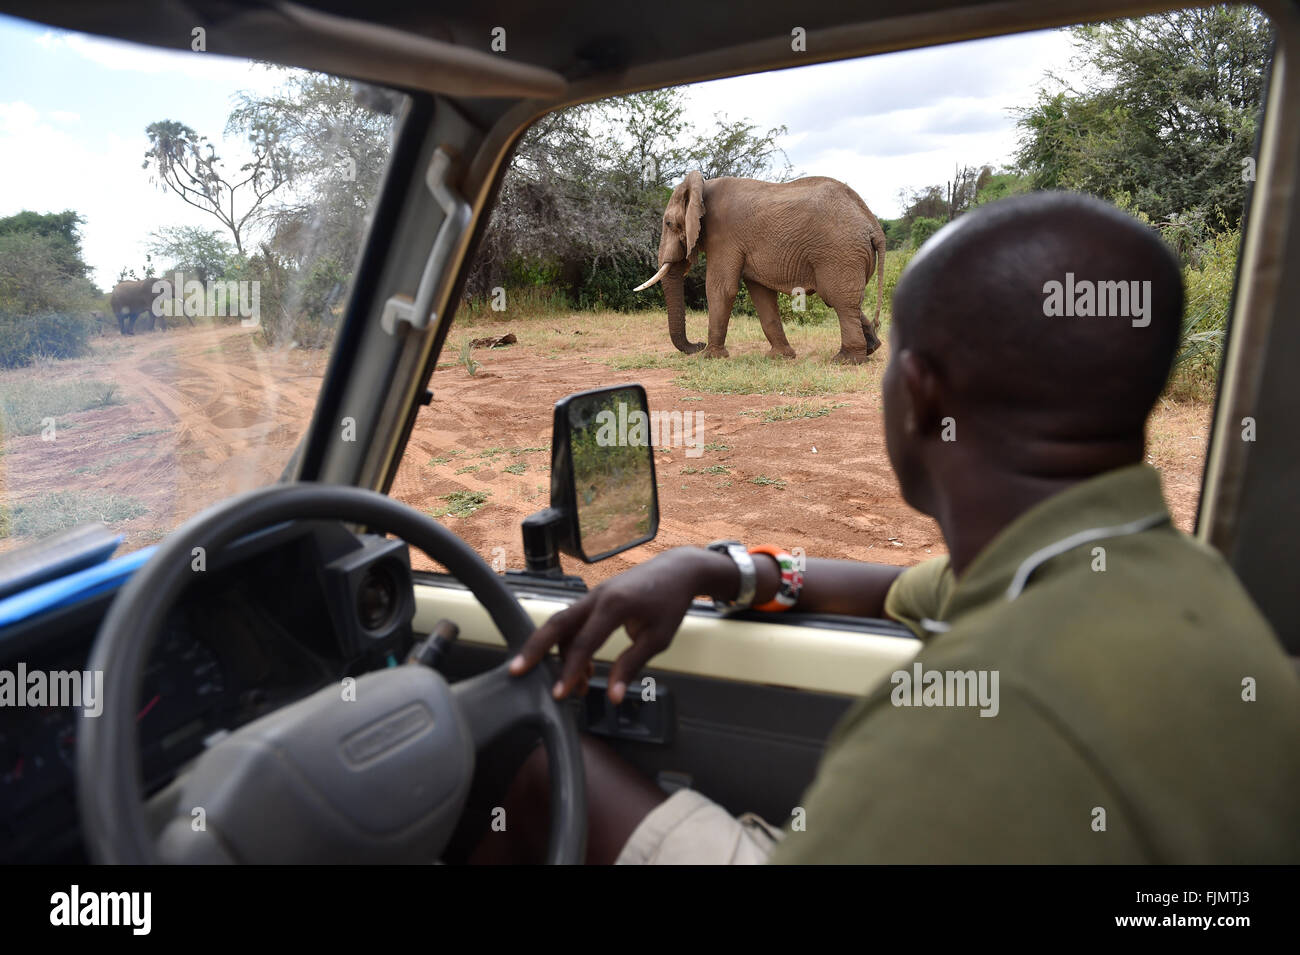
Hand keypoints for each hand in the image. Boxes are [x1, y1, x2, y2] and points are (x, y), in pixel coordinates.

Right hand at [508, 547, 727, 702]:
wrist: (678, 569)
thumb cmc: (670, 603)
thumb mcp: (658, 638)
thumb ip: (632, 665)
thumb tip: (614, 697)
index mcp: (614, 605)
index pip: (584, 643)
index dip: (569, 671)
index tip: (559, 694)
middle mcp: (597, 596)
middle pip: (557, 623)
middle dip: (535, 649)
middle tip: (518, 672)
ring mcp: (593, 595)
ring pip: (563, 624)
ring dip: (560, 654)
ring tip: (576, 686)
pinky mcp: (594, 598)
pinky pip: (574, 621)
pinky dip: (571, 644)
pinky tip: (585, 667)